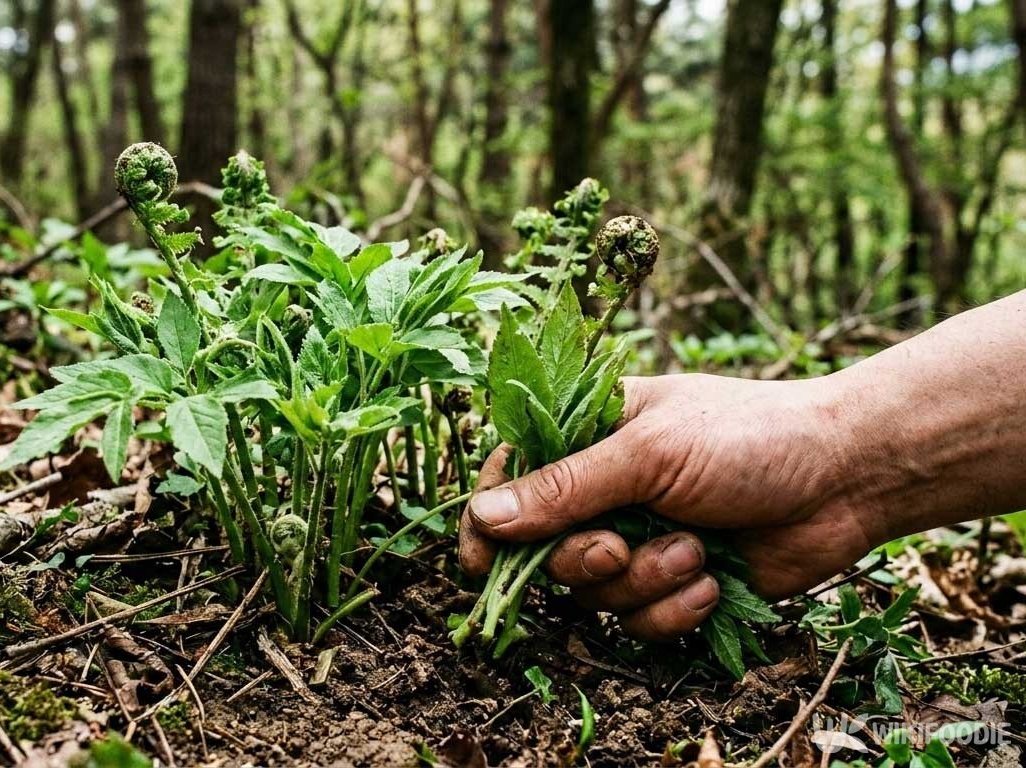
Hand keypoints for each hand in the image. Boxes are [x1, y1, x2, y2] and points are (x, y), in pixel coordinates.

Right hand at [459, 373, 881, 639]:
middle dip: (585, 560)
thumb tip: (482, 516)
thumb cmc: (750, 438)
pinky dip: (675, 608)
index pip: (511, 478)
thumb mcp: (649, 452)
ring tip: (695, 550)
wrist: (847, 479)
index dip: (487, 521)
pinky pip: (640, 622)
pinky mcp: (675, 584)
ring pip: (593, 594)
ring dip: (644, 581)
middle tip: (621, 546)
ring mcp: (640, 539)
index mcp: (590, 434)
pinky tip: (712, 580)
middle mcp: (607, 490)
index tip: (478, 563)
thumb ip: (565, 488)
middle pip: (545, 552)